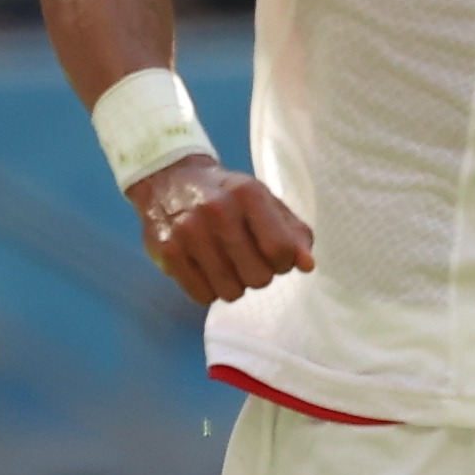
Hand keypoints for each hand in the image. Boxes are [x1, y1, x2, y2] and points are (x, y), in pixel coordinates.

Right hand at [129, 151, 315, 305]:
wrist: (168, 178)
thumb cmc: (226, 194)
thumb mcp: (264, 201)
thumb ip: (292, 232)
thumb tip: (307, 265)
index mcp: (247, 193)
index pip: (281, 250)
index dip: (283, 262)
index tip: (274, 256)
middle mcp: (217, 210)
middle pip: (258, 277)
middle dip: (258, 274)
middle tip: (246, 259)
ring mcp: (189, 232)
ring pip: (231, 292)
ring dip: (233, 284)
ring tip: (225, 263)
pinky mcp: (167, 252)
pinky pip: (202, 295)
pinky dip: (208, 289)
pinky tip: (205, 269)